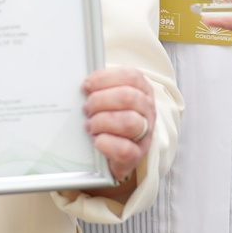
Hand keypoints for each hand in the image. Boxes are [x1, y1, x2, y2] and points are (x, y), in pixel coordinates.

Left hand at [79, 66, 156, 194]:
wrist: (119, 153)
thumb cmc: (111, 120)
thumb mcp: (110, 100)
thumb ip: (100, 89)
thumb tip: (83, 85)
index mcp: (143, 91)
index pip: (131, 77)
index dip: (106, 78)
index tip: (87, 86)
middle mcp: (148, 111)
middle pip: (128, 97)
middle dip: (100, 101)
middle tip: (86, 108)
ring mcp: (145, 134)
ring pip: (128, 122)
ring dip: (102, 122)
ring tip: (90, 126)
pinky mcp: (137, 155)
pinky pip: (124, 148)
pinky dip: (105, 143)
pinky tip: (96, 140)